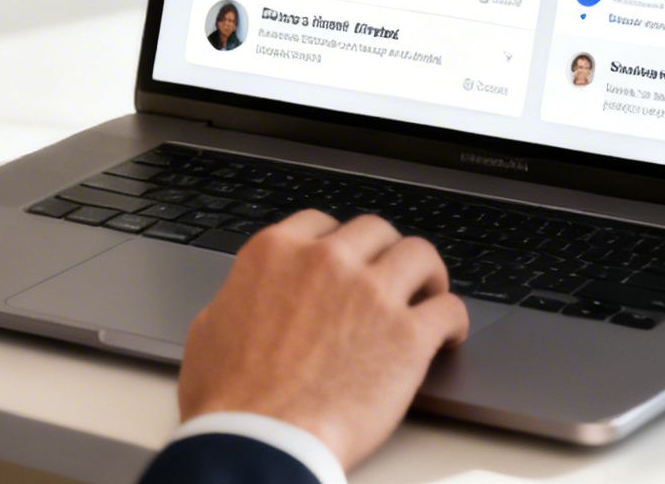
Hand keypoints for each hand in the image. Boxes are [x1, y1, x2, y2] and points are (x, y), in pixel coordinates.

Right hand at [177, 210, 469, 469]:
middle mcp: (327, 261)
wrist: (260, 441)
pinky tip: (449, 334)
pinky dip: (453, 319)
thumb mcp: (211, 327)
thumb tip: (250, 298)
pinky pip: (449, 308)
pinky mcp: (408, 336)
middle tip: (388, 277)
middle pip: (375, 231)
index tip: (346, 261)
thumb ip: (241, 297)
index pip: (321, 223)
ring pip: (419, 254)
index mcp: (276, 253)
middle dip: (382, 253)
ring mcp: (371, 294)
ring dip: (426, 273)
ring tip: (428, 293)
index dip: (338, 243)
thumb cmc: (229, 398)